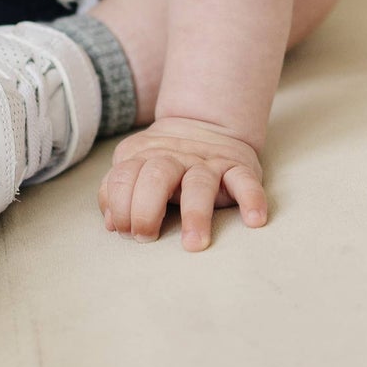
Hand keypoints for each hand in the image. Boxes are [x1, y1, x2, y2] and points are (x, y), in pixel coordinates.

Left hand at [98, 116, 268, 250]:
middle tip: (145, 237)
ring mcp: (208, 162)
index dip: (119, 204)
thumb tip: (112, 224)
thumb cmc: (164, 160)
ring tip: (194, 244)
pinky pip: (245, 181)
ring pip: (199, 182)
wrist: (204, 122)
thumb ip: (118, 189)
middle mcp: (176, 158)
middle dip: (146, 209)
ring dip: (195, 213)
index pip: (125, 175)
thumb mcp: (135, 163)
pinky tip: (254, 221)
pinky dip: (251, 199)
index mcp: (146, 157)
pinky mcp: (237, 167)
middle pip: (157, 175)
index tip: (124, 230)